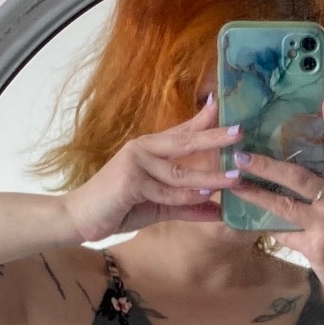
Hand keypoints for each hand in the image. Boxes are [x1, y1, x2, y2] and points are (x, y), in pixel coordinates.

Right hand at [64, 98, 242, 241]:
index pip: (181, 132)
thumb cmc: (118, 208)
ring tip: (236, 178)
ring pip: (181, 171)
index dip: (203, 120)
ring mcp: (136, 162)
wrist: (82, 218)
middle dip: (214, 137)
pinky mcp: (131, 180)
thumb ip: (187, 206)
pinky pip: (166, 191)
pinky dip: (187, 197)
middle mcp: (144, 149)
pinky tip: (207, 196)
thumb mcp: (159, 206)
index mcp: (150, 149)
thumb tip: (217, 210)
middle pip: (185, 141)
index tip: (223, 106)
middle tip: (241, 131)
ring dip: (211, 177)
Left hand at [226, 95, 323, 319]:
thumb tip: (296, 179)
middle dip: (267, 164)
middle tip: (242, 154)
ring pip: (283, 205)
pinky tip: (251, 223)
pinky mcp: (316, 248)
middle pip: (299, 176)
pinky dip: (269, 229)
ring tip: (235, 183)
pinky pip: (284, 235)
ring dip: (255, 194)